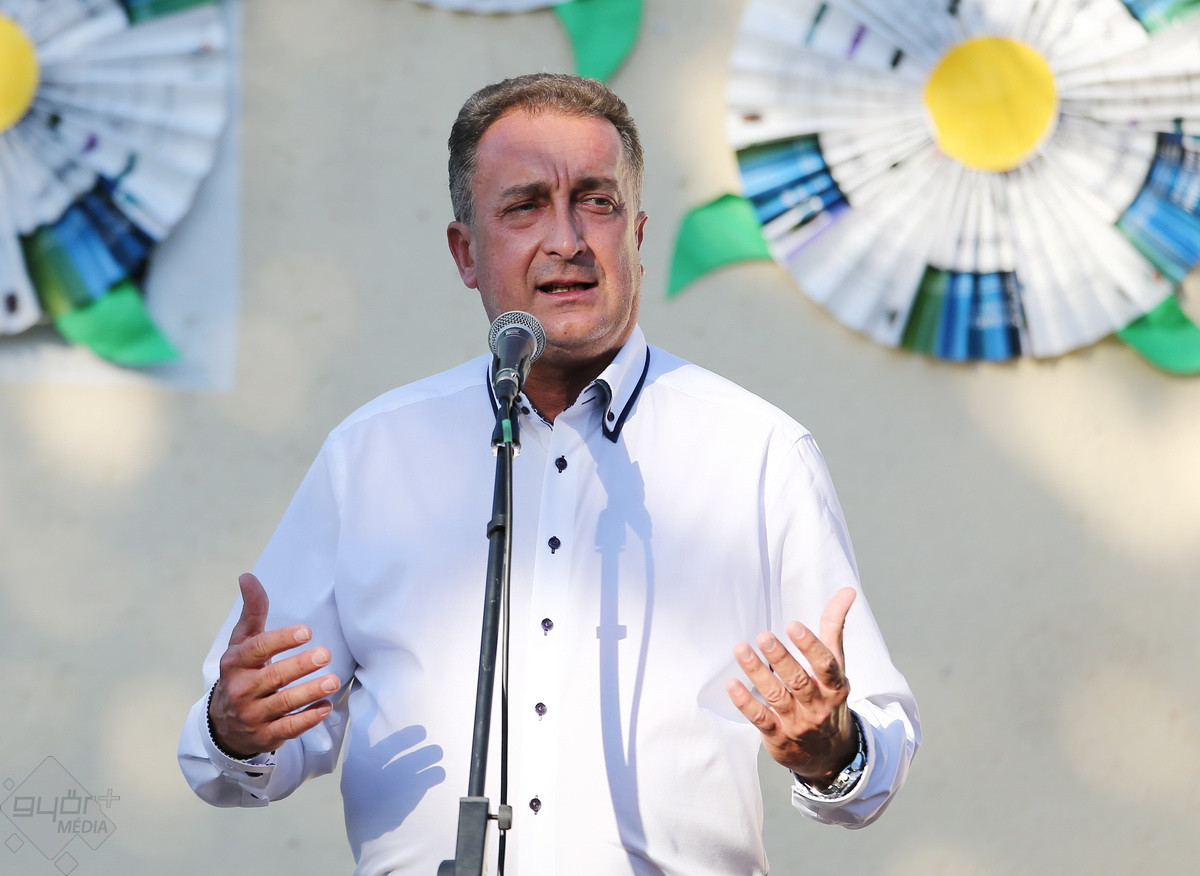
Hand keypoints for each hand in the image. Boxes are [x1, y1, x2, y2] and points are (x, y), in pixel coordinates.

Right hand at [208, 573, 340, 758]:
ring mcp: (252, 715)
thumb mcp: (242, 643)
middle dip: (300, 666)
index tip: (306, 631)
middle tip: (326, 654)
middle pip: (273, 677)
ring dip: (309, 692)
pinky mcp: (264, 736)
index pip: (257, 649)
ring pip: (283, 704)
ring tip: (333, 681)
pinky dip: (308, 719)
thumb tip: (247, 576)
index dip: (280, 640)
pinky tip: (326, 707)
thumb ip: (252, 612)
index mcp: (235, 663)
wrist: (224, 723)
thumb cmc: (242, 672)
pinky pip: (288, 728)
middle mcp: (240, 690)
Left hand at [726, 587, 856, 784]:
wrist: (830, 755)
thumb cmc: (828, 696)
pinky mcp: (778, 737)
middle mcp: (818, 706)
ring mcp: (798, 723)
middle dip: (781, 658)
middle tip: (763, 635)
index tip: (793, 625)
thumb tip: (847, 590)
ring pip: (776, 696)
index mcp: (835, 686)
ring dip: (757, 673)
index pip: (825, 665)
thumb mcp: (836, 665)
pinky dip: (746, 702)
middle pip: (799, 681)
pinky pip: (761, 719)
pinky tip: (732, 685)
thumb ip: (835, 627)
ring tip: (741, 649)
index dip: (810, 646)